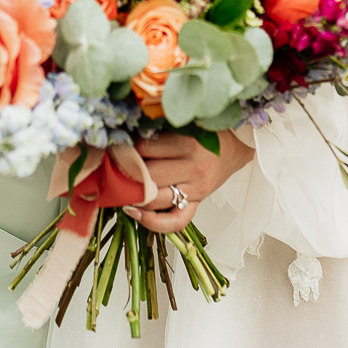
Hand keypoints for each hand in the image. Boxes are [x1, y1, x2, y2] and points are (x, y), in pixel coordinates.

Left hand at [125, 131, 255, 233]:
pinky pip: (175, 222)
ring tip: (118, 188)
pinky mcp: (197, 204)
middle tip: (111, 168)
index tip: (115, 147)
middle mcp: (193, 168)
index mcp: (188, 143)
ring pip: (155, 199)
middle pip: (147, 175)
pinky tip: (134, 213)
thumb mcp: (186, 124)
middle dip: (125, 173)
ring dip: (132, 196)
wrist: (236, 146)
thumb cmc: (207, 133)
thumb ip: (160, 130)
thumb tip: (125, 135)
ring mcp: (196, 190)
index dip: (126, 148)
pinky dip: (152, 223)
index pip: (145, 148)